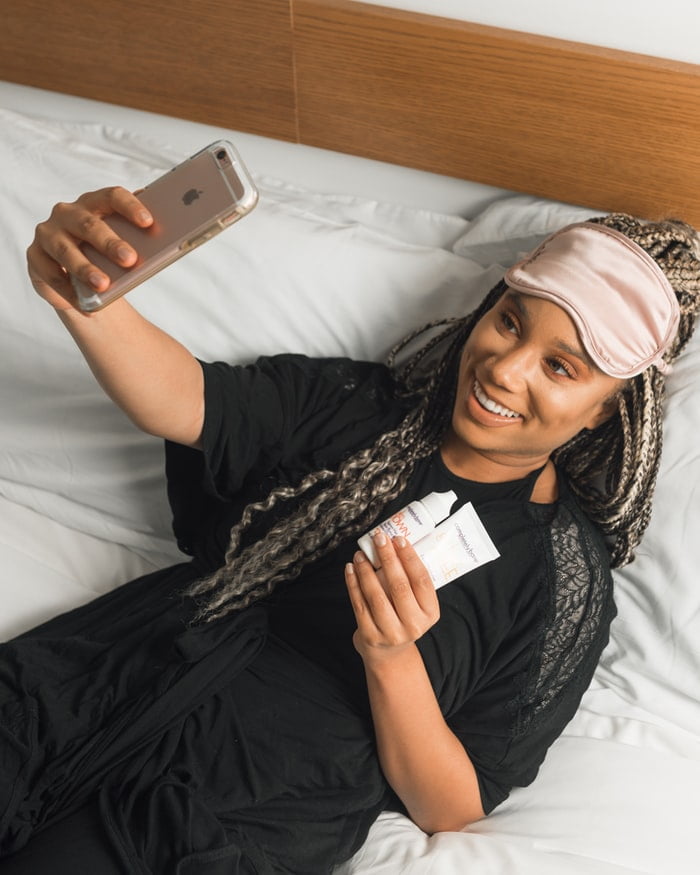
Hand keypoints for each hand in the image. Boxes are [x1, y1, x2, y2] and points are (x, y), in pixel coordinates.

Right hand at [26, 186, 152, 310]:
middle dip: (110, 242)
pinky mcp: (35, 256)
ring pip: (65, 250)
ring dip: (85, 269)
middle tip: (130, 259)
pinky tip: (86, 306)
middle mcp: (68, 213)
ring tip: (104, 286)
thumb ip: (138, 239)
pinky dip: (69, 293)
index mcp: (94, 203)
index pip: (112, 196)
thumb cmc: (106, 258)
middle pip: (89, 224)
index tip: (148, 222)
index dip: (130, 207)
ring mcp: (48, 233)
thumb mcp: (123, 246)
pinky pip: (52, 276)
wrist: (81, 282)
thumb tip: (166, 238)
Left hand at [345, 532, 439, 664]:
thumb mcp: (415, 603)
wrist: (389, 652)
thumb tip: (391, 545)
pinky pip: (359, 604)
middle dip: (388, 558)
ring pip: (376, 595)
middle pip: (399, 586)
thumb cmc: (402, 617)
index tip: (399, 539)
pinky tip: (350, 569)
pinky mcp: (370, 636)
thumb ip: (408, 580)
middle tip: (379, 539)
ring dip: (366, 570)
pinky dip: (353, 584)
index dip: (410, 558)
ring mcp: (391, 633)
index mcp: (430, 613)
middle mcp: (414, 625)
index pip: (422, 580)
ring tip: (360, 554)